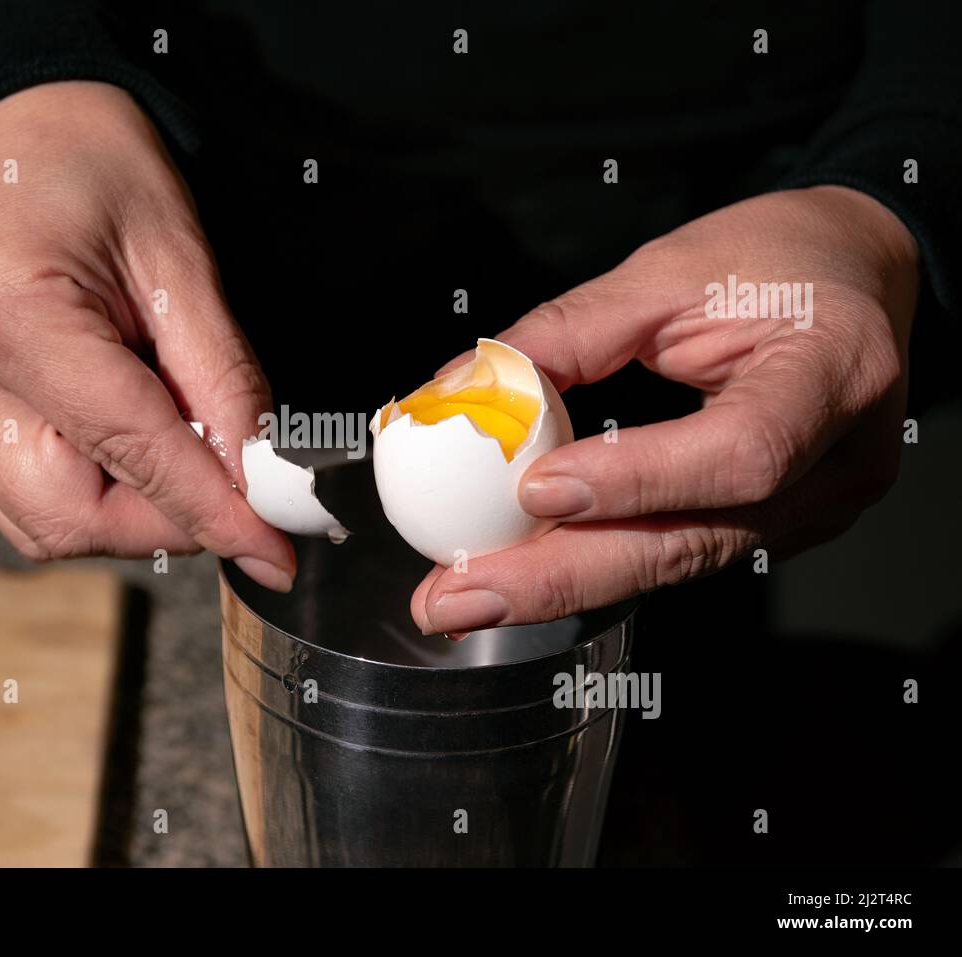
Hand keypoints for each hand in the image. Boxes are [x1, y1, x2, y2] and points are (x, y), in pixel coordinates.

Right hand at [0, 81, 294, 589]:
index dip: (213, 509)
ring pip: (41, 523)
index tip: (275, 547)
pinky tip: (128, 444)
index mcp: (8, 315)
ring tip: (179, 446)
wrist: (11, 122)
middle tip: (232, 489)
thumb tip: (262, 485)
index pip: (130, 449)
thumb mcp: (182, 260)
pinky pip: (19, 495)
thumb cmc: (96, 163)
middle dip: (166, 521)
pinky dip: (91, 492)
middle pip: (68, 516)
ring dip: (129, 513)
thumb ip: (224, 382)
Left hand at [414, 186, 918, 632]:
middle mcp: (838, 464)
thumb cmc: (777, 259)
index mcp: (832, 374)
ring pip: (673, 563)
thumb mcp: (667, 270)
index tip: (535, 486)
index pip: (741, 452)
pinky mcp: (778, 529)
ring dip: (559, 586)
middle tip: (458, 594)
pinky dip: (595, 564)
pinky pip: (676, 554)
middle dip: (559, 577)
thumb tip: (464, 389)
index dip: (637, 479)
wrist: (856, 274)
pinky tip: (522, 576)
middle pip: (692, 543)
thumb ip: (565, 333)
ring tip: (465, 596)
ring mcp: (815, 510)